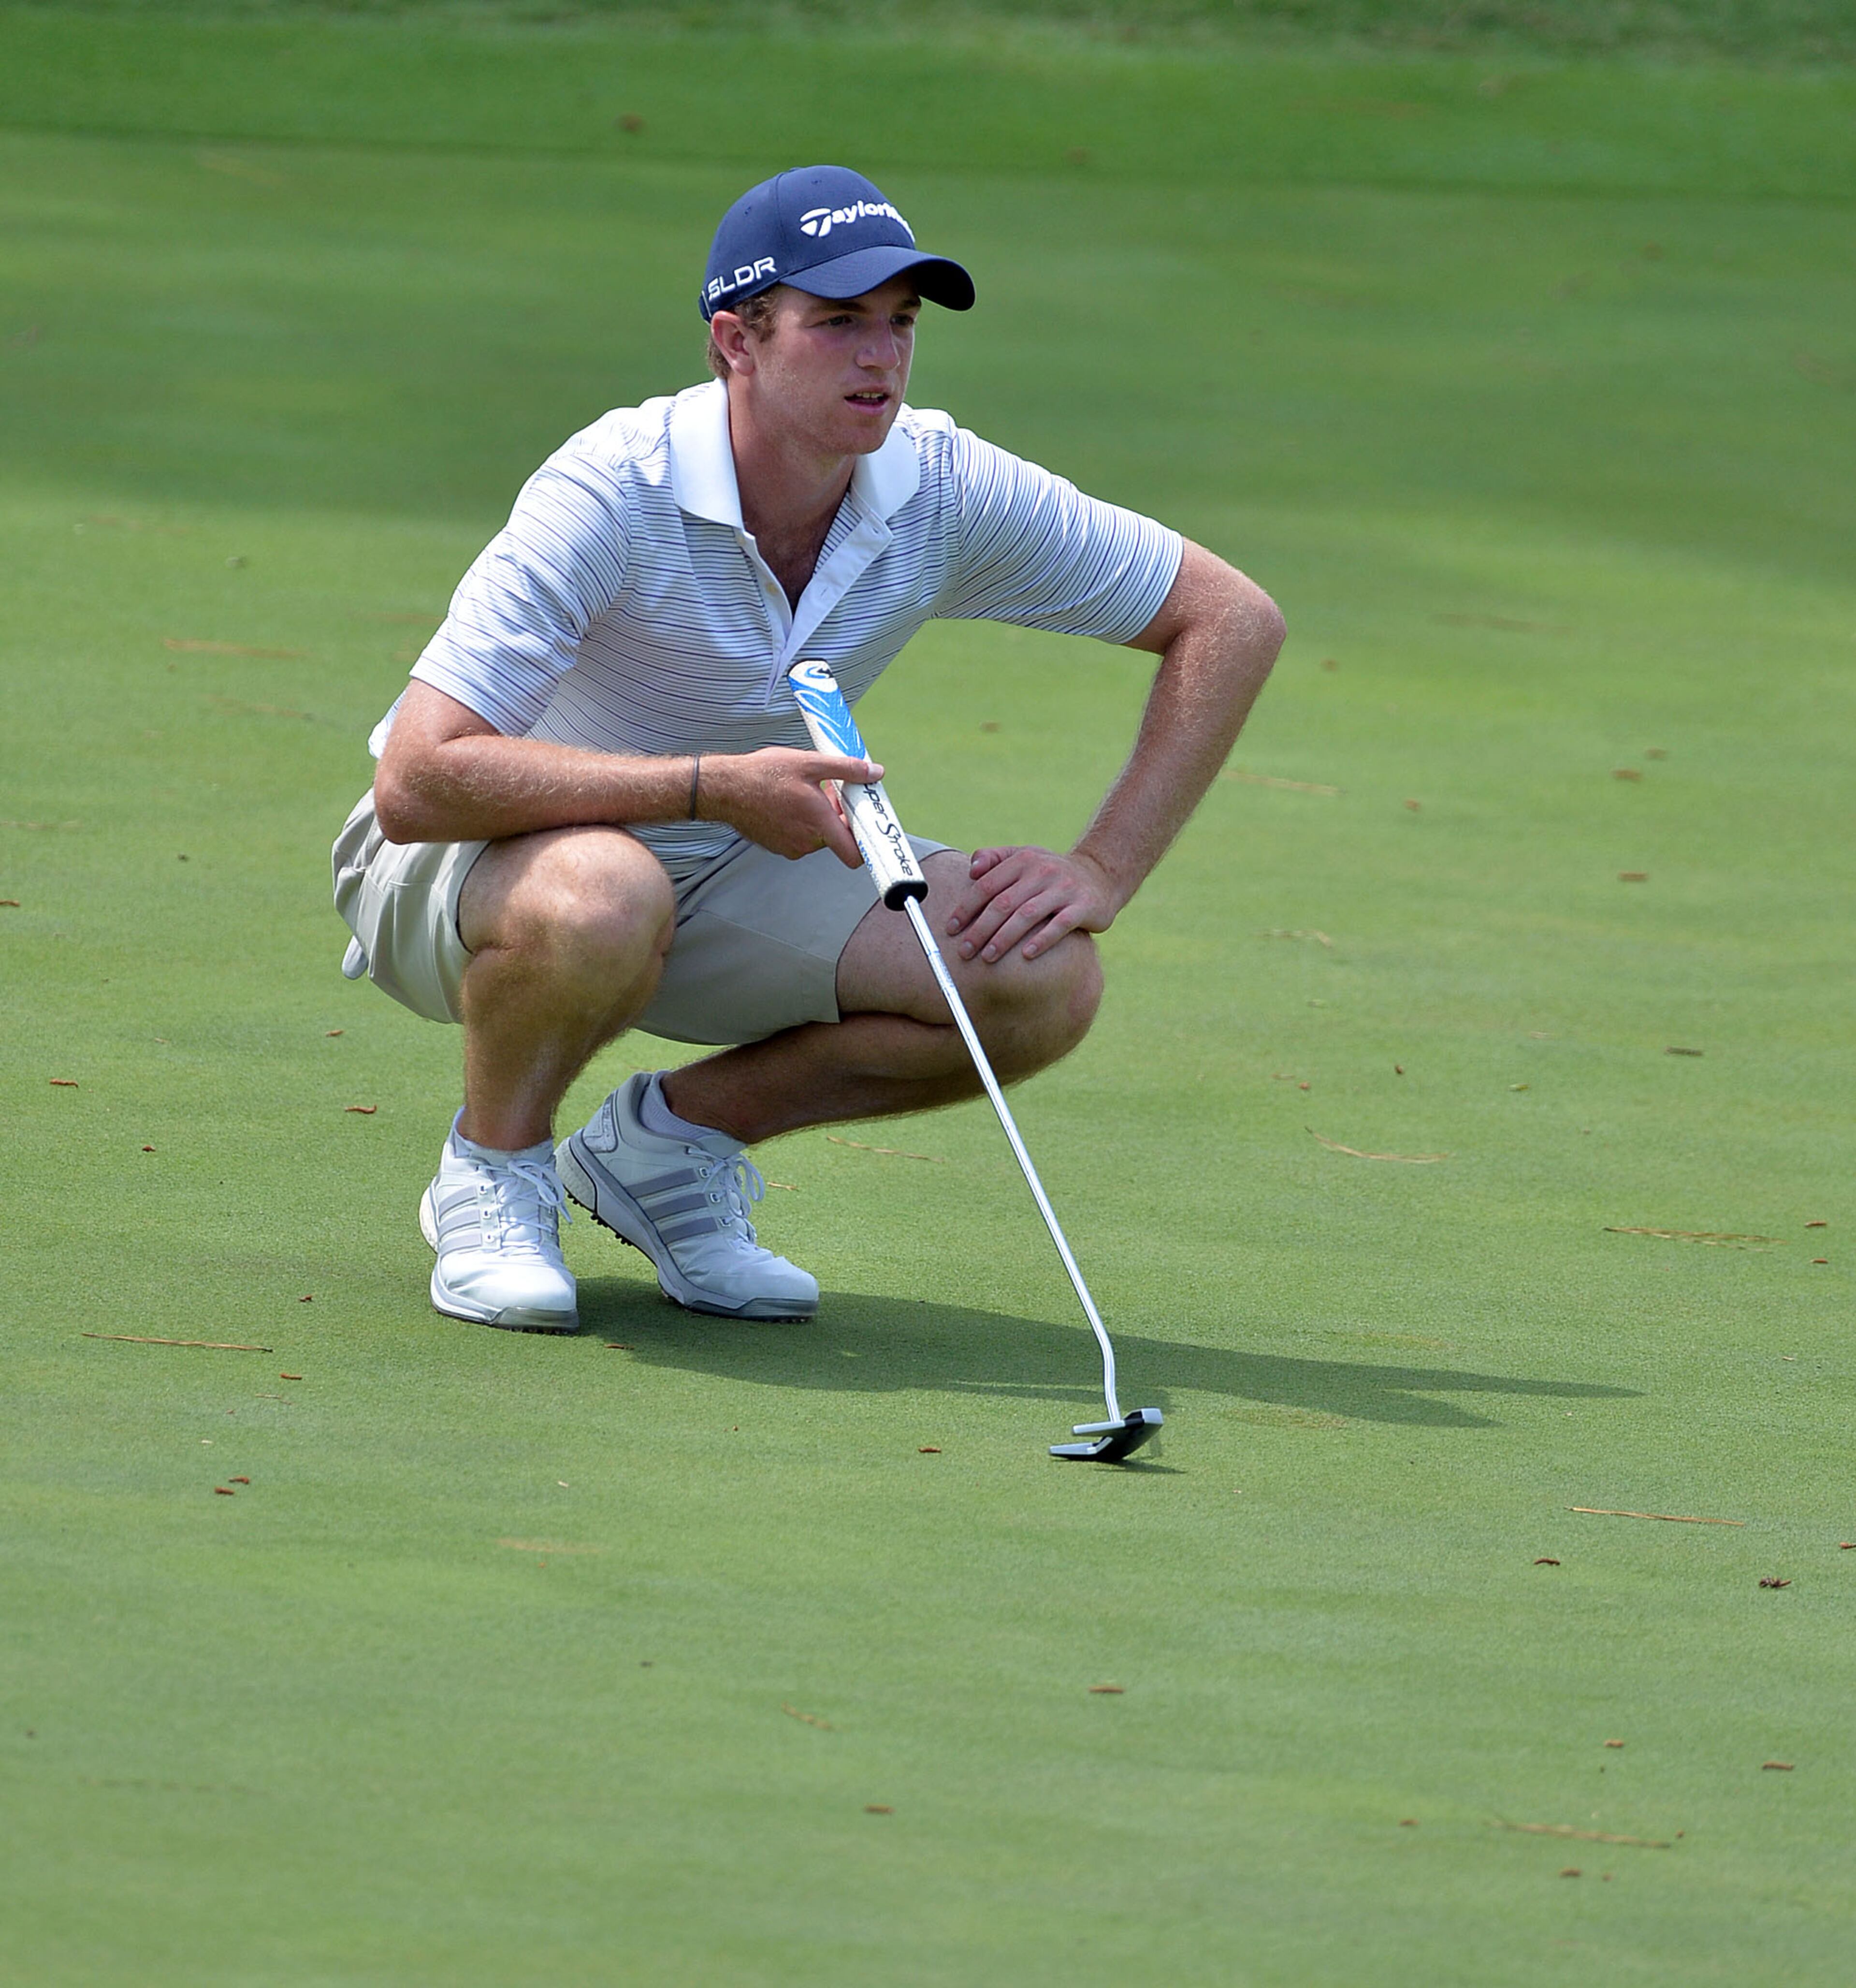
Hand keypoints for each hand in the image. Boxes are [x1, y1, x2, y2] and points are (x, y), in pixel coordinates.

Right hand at [698, 746, 882, 865]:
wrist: (724, 788)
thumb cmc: (762, 775)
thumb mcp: (809, 763)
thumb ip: (846, 770)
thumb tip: (874, 773)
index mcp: (818, 823)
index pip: (854, 853)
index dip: (866, 842)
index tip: (868, 826)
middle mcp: (806, 842)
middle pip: (837, 837)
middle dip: (840, 816)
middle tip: (831, 791)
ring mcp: (790, 847)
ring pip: (819, 835)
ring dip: (820, 817)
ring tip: (806, 792)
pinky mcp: (777, 846)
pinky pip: (801, 837)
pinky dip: (803, 822)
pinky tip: (791, 801)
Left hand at [947, 845, 1121, 962]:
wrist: (1100, 875)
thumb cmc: (1052, 872)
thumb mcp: (1025, 857)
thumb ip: (995, 859)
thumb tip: (971, 869)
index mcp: (1023, 860)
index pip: (987, 885)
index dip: (966, 908)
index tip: (951, 929)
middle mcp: (1042, 872)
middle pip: (1003, 903)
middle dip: (980, 929)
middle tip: (965, 951)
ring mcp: (1064, 889)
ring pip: (1027, 915)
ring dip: (1004, 938)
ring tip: (987, 957)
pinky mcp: (1083, 906)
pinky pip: (1060, 925)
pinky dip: (1042, 940)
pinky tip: (1026, 955)